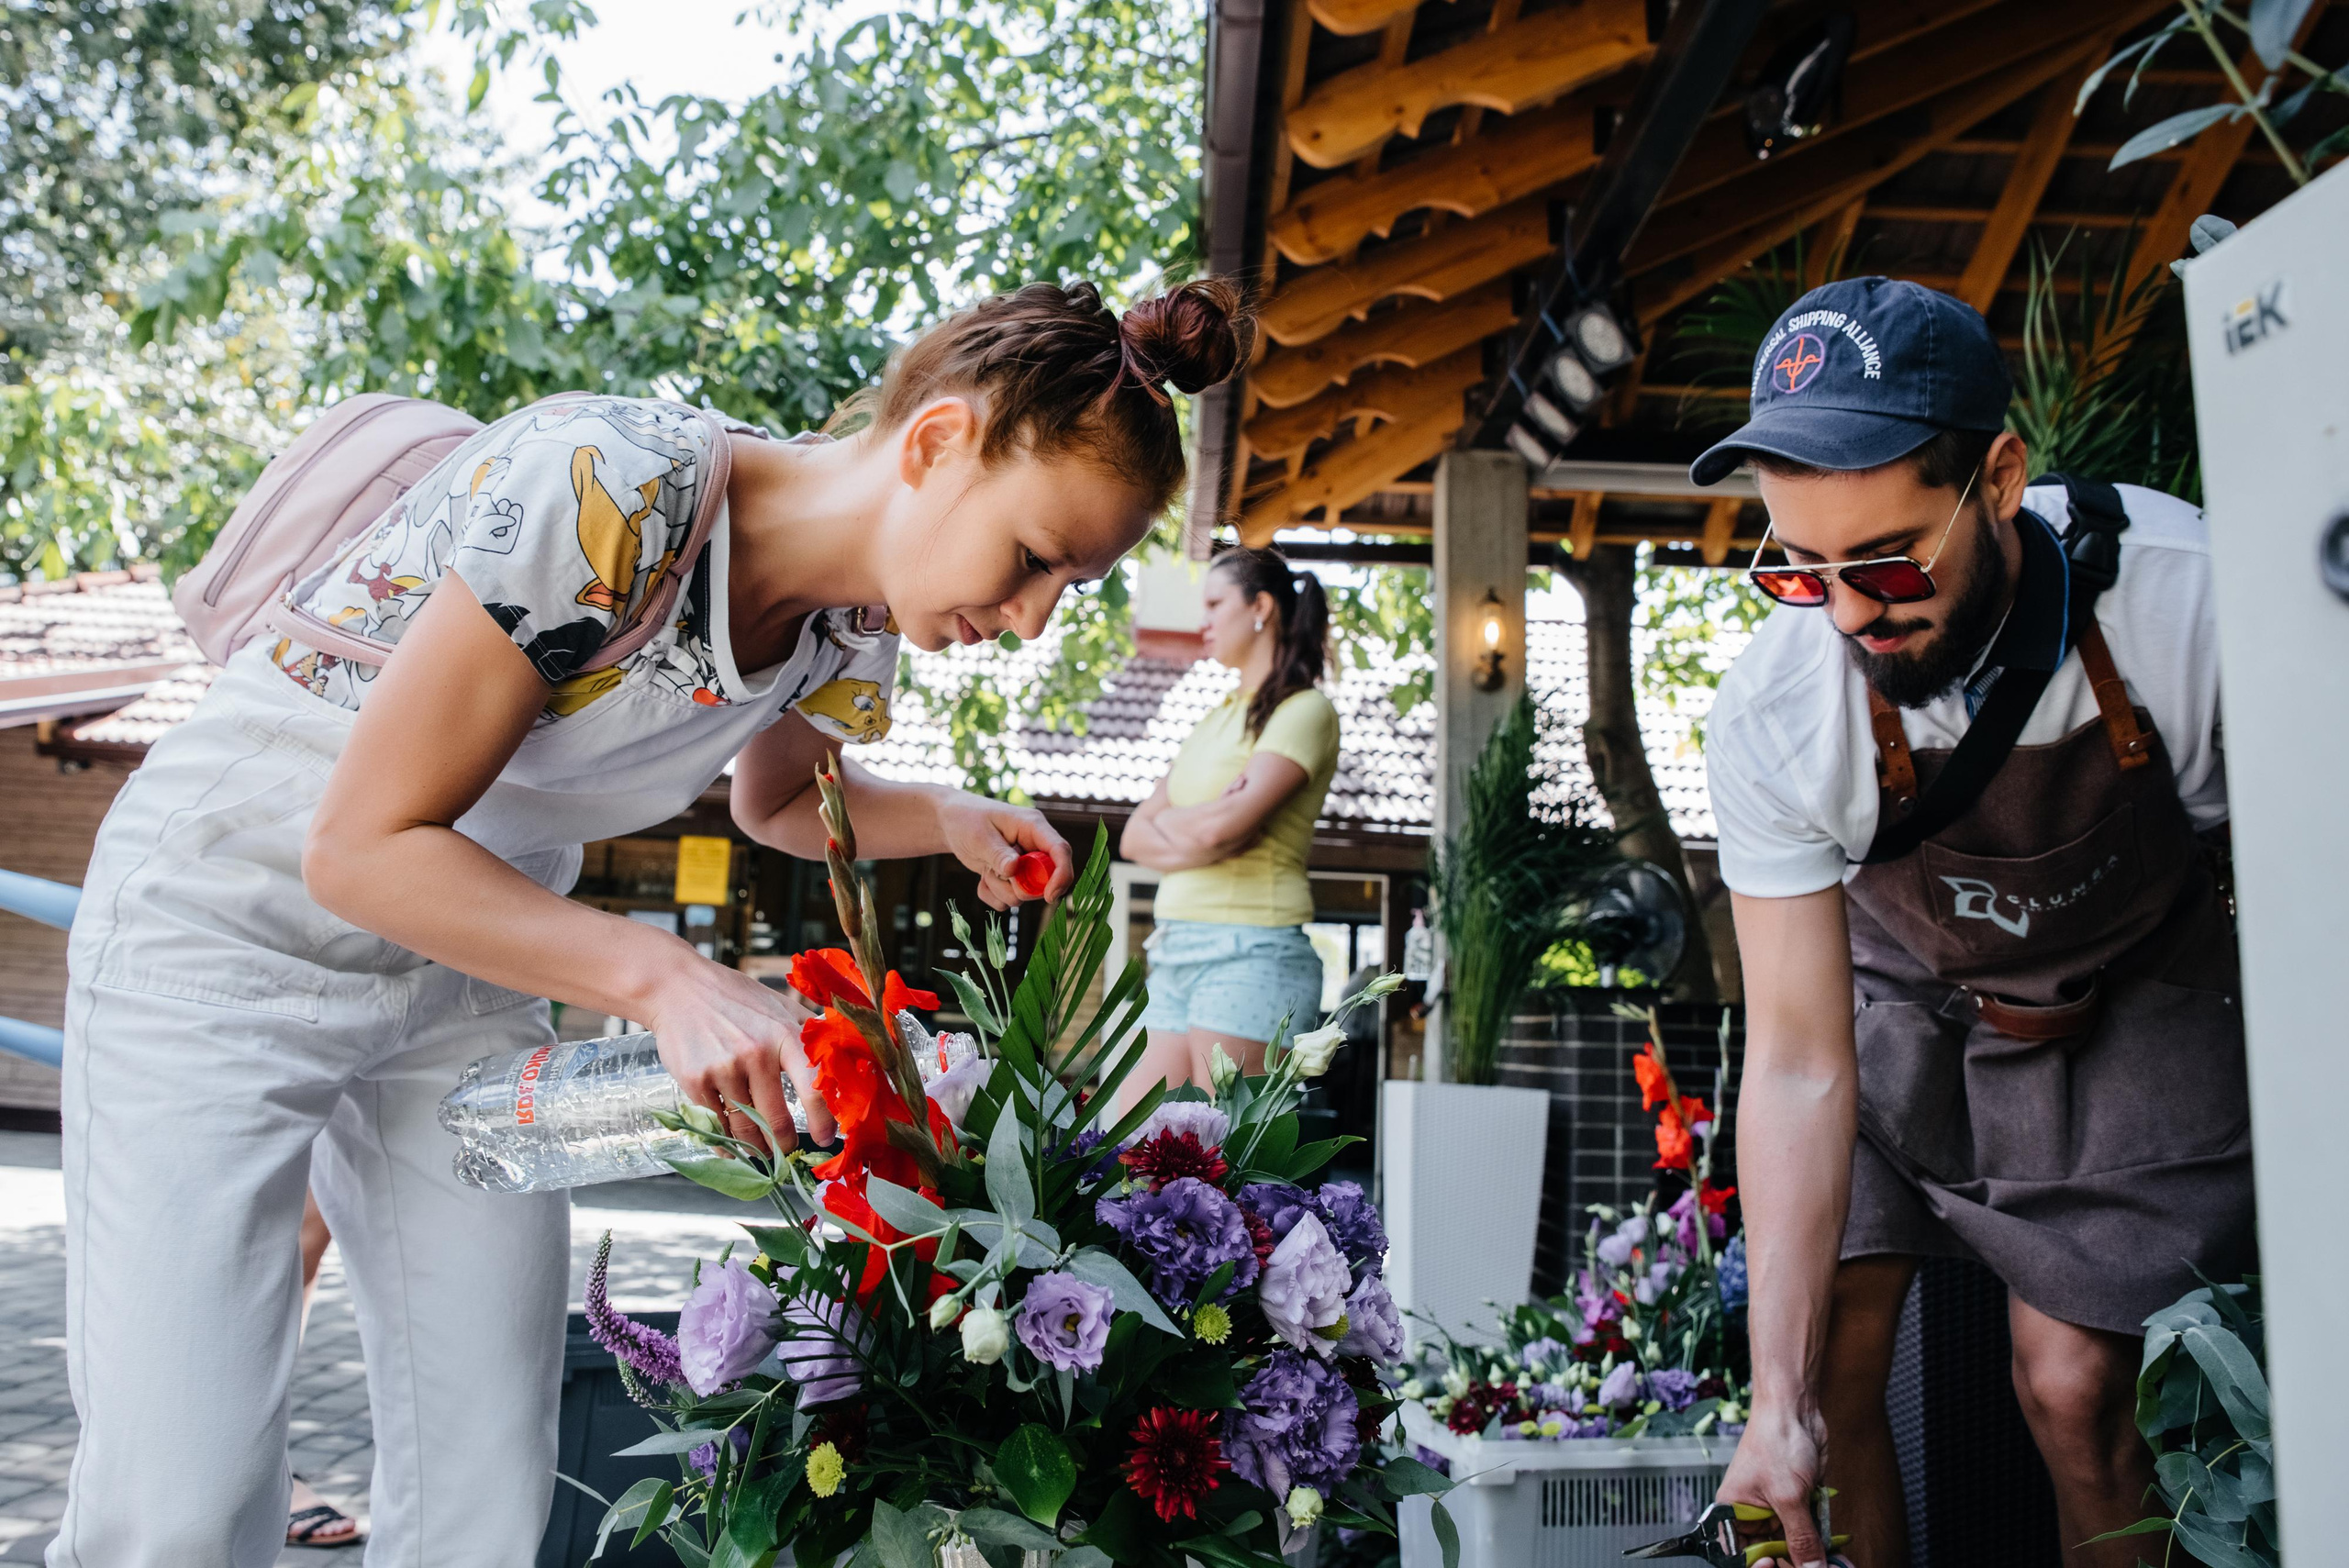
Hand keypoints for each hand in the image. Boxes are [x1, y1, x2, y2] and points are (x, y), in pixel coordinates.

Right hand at [645, 954, 836, 1155]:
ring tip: (760, 1152)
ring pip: (745, 1127)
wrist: (678, 987)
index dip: (824, 1121)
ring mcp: (724, 1068)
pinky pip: (715, 1123)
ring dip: (754, 1148)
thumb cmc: (736, 999)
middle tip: (787, 1151)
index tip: (827, 1139)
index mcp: (785, 1035)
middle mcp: (756, 1053)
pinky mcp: (696, 1080)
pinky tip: (730, 1143)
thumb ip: (809, 1033)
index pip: (815, 1088)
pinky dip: (724, 1140)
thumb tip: (844, 1058)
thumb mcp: (779, 1007)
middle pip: (777, 1120)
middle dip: (784, 1144)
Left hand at [937, 790, 1073, 907]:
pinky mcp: (1013, 878)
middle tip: (993, 873)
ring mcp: (1024, 864)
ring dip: (1000, 889)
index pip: (1060, 851)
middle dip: (1019, 886)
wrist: (952, 822)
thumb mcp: (979, 835)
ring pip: (1024, 894)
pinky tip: (982, 878)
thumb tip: (1014, 871)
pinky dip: (992, 894)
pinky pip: (1008, 899)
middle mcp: (1034, 846)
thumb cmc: (966, 819)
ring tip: (985, 869)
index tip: (1049, 896)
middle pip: (1045, 880)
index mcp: (1033, 827)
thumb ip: (998, 854)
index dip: (1061, 875)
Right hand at [1718, 1400, 1830, 1567]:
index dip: (1761, 1566)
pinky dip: (1824, 1540)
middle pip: (1771, 1552)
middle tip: (1817, 1567)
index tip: (1779, 1565)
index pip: (1741, 1555)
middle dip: (1796, 1562)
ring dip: (1814, 1555)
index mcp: (1734, 1512)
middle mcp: (1753, 1513)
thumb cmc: (1776, 1440)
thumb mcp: (1789, 1497)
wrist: (1796, 1409)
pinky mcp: (1799, 1502)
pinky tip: (1837, 1551)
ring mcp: (1777, 1508)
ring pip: (1794, 1544)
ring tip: (1834, 1564)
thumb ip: (1801, 1538)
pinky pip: (1810, 1531)